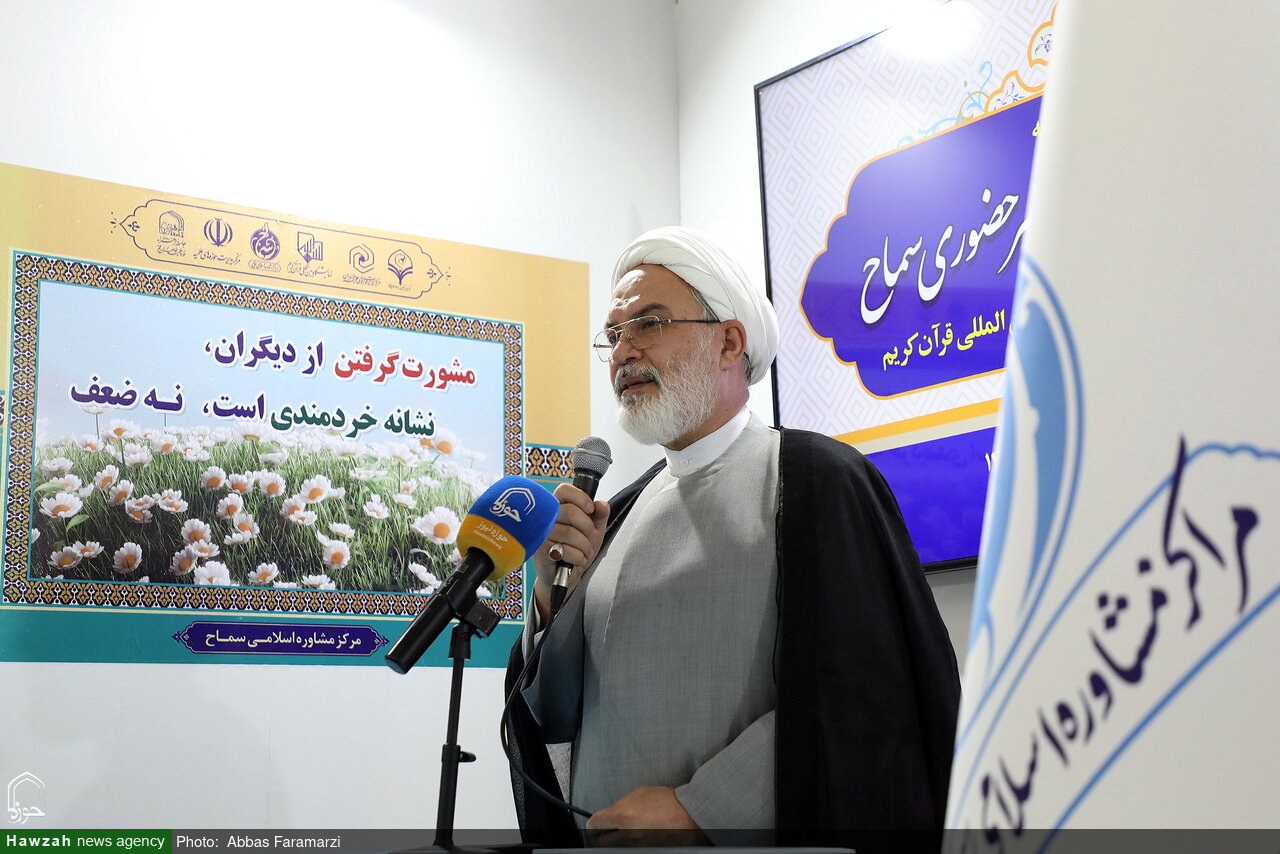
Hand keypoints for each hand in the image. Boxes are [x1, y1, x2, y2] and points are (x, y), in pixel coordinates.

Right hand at [531, 482, 608, 617]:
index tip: (590, 510)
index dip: (581, 498)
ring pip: (571, 533)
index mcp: (557, 507)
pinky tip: (574, 561)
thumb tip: (600, 504)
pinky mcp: (539, 550)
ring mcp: (541, 533)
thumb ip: (600, 514)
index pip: (564, 490)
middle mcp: (546, 517)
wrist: (564, 576)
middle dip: (588, 528)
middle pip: (571, 511)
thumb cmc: (575, 549)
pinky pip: (567, 550)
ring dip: (584, 547)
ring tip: (582, 552)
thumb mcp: (594, 530)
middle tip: (588, 537)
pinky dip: (578, 558)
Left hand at [585, 786, 706, 846]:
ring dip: (619, 840)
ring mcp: (635, 847)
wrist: (689, 816)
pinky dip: (631, 844)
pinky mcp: (643, 852)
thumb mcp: (640, 794)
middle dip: (606, 834)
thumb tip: (610, 814)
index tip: (597, 823)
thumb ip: (621, 805)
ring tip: (631, 832)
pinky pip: (630, 849)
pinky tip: (639, 837)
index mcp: (623, 817)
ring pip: (616, 847)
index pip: (595, 824)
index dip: (595, 822)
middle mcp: (626, 836)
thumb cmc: (667, 802)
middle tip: (613, 829)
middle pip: (603, 841)